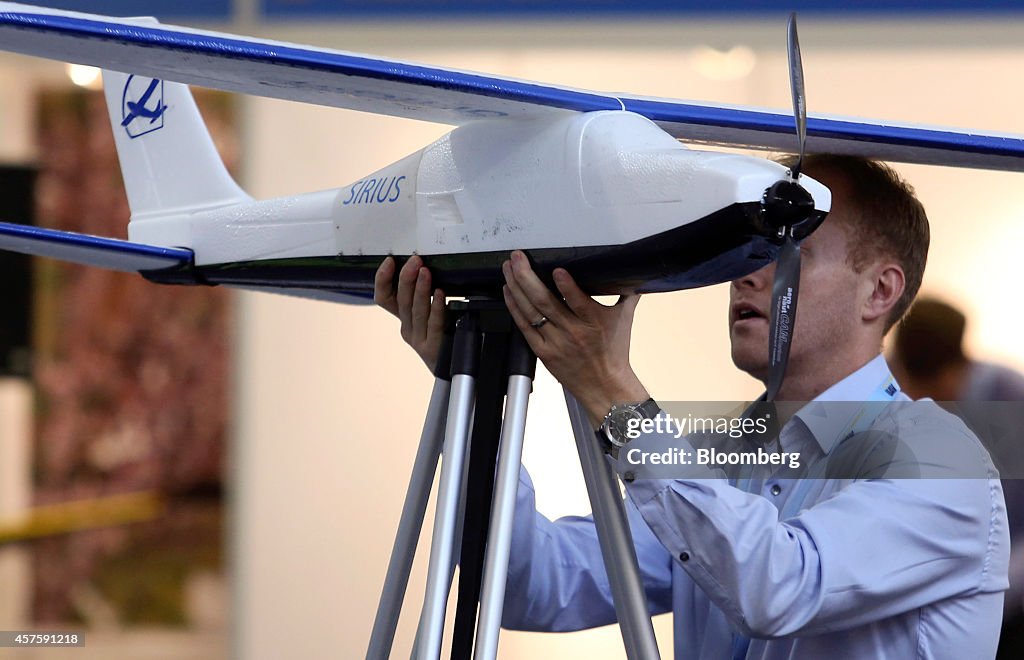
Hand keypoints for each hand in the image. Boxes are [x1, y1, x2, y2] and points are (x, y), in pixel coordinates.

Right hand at [374, 255, 445, 370]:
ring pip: (416, 311)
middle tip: (414, 261)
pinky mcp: (433, 347)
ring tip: (425, 272)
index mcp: (402, 318)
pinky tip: (440, 294)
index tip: (390, 261)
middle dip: (406, 278)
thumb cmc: (442, 336)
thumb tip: (424, 267)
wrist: (451, 367)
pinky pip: (434, 323)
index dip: (383, 279)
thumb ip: (424, 296)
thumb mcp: (427, 314)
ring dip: (420, 289)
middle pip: (400, 301)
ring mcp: (419, 339)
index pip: (383, 298)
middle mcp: (407, 328)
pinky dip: (437, 307)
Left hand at [502, 250, 648, 426]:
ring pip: (531, 312)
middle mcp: (573, 332)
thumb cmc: (614, 353)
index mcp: (594, 322)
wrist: (605, 386)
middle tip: (518, 258)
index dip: (567, 286)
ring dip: (516, 287)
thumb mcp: (624, 320)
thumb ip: (626, 295)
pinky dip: (515, 308)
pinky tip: (508, 291)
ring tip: (508, 268)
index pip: (579, 302)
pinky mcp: (543, 352)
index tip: (557, 270)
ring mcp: (555, 343)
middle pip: (545, 302)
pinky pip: (524, 327)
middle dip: (527, 277)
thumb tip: (634, 274)